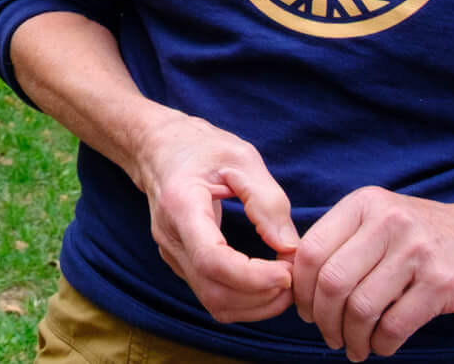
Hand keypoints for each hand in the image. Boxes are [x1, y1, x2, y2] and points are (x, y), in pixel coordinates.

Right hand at [129, 111, 300, 323]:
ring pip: (215, 303)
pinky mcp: (182, 265)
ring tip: (286, 282)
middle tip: (295, 277)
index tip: (287, 272)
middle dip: (262, 296)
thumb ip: (267, 201)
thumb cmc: (201, 148)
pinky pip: (214, 297)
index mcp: (181, 205)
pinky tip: (267, 282)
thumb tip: (290, 248)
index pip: (211, 260)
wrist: (158, 148)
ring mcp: (173, 255)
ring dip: (257, 305)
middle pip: (214, 291)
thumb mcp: (240, 158)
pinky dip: (246, 301)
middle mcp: (171, 238)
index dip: (253, 277)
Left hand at [291, 189, 453, 359]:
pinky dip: (381, 344)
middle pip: (331, 282)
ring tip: (354, 347)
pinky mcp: (442, 283)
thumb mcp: (390, 219)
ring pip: (360, 307)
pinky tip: (382, 347)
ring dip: (351, 337)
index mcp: (366, 203)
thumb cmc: (441, 236)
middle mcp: (388, 221)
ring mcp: (416, 251)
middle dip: (323, 319)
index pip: (312, 250)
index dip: (302, 289)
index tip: (305, 311)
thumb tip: (301, 278)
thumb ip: (350, 240)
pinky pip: (395, 325)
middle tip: (328, 336)